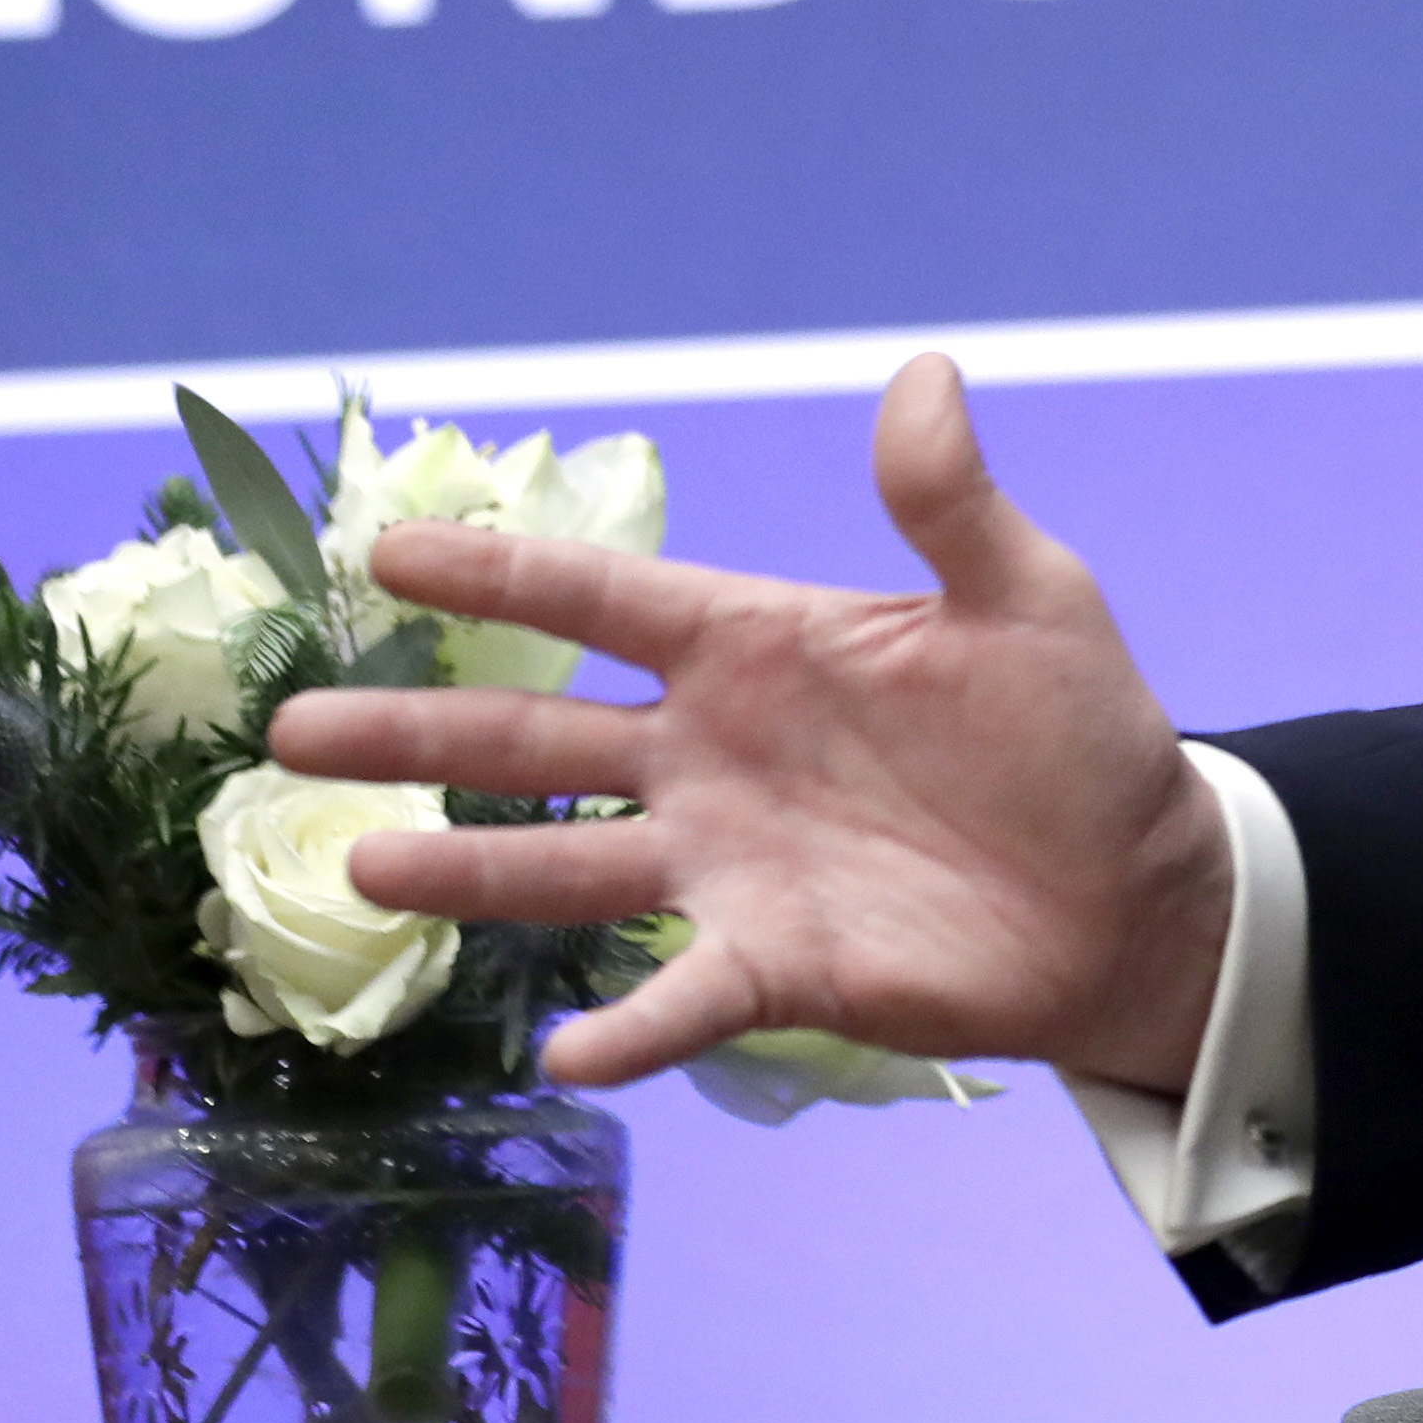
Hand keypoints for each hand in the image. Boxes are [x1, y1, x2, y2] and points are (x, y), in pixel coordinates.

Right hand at [267, 355, 1234, 1092]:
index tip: (385, 552)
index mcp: (758, 647)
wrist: (1134, 886)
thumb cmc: (1073, 730)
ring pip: (565, 867)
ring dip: (467, 870)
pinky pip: (679, 998)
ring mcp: (728, 864)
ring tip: (360, 861)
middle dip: (415, 730)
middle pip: (538, 739)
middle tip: (288, 729)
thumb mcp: (1027, 597)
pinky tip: (559, 1048)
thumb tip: (928, 374)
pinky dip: (624, 1027)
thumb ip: (952, 501)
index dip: (499, 577)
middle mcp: (712, 754)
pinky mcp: (773, 964)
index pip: (603, 603)